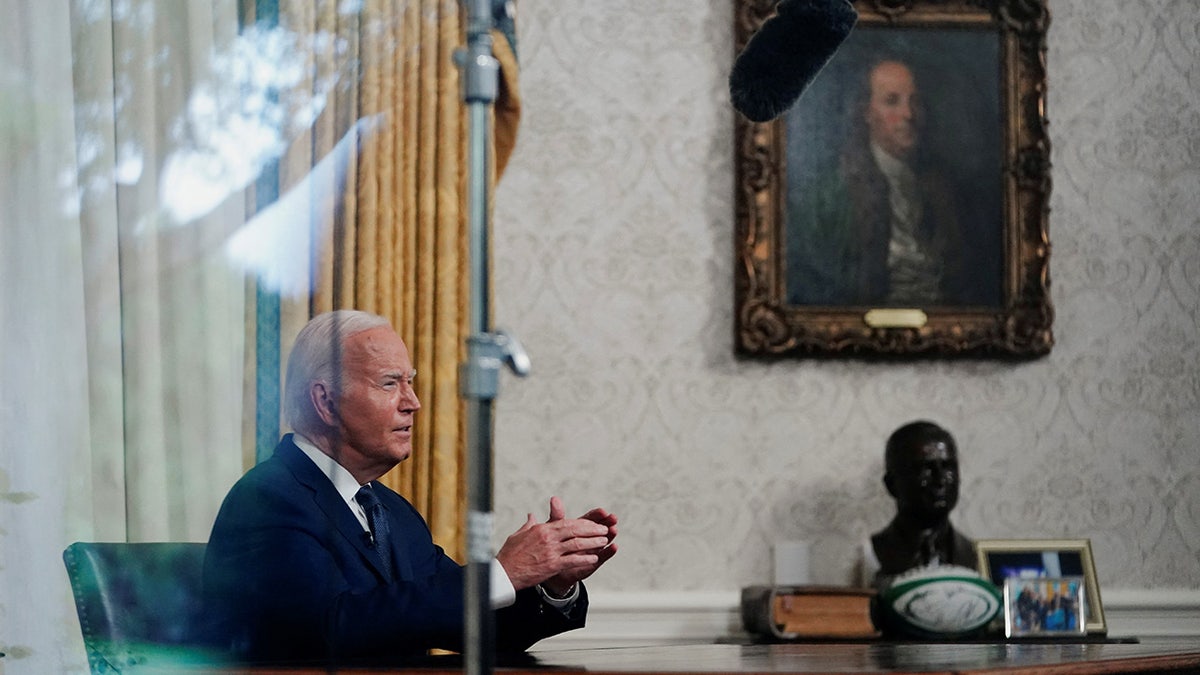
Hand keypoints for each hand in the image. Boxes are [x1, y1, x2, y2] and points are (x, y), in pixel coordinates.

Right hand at [496, 496, 617, 592]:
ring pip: (577, 544)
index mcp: (542, 529)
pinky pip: (573, 560)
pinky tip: (594, 558)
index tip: (593, 523)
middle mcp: (548, 538)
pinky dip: (585, 558)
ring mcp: (551, 551)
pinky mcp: (552, 565)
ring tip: (604, 542)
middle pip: (575, 530)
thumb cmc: (509, 555)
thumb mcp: (518, 535)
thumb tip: (531, 516)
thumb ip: (528, 525)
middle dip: (592, 530)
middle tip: (604, 530)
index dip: (582, 523)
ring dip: (593, 543)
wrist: (504, 573)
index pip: (567, 522)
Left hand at [540, 496, 617, 595]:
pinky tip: (614, 547)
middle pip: (601, 527)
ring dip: (611, 535)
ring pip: (604, 539)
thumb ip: (557, 515)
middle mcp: (590, 536)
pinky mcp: (594, 561)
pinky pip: (603, 556)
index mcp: (581, 526)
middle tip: (613, 518)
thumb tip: (554, 499)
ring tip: (614, 530)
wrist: (551, 565)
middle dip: (608, 522)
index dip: (598, 514)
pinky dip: (609, 551)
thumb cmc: (553, 544)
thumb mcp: (554, 528)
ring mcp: (593, 548)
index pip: (592, 518)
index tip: (603, 512)